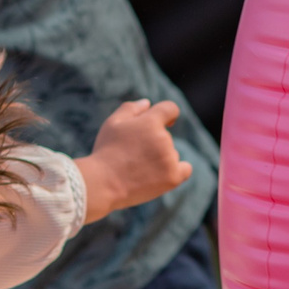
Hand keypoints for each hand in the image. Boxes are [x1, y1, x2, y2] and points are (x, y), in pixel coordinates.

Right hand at [76, 99, 192, 223]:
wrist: (103, 184)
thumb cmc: (106, 152)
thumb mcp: (112, 123)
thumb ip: (131, 109)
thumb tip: (148, 103)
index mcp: (150, 121)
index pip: (170, 109)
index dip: (168, 114)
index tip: (165, 121)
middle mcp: (164, 138)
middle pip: (167, 136)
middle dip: (154, 142)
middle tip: (132, 155)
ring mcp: (169, 158)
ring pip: (171, 154)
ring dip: (161, 158)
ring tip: (138, 169)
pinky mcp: (172, 177)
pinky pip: (185, 169)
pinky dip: (177, 170)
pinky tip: (164, 174)